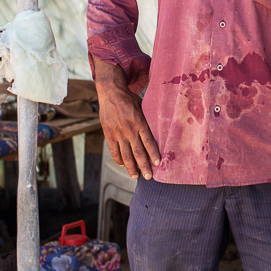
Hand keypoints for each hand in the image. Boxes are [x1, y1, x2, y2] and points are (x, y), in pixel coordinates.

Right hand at [93, 56, 159, 180]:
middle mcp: (129, 129)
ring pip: (125, 154)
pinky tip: (124, 165)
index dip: (153, 153)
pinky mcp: (108, 134)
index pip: (148, 141)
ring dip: (131, 167)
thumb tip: (162, 127)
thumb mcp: (143, 106)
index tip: (157, 164)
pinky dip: (119, 159)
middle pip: (137, 152)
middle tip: (149, 177)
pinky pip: (114, 150)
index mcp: (139, 122)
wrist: (111, 93)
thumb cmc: (130, 99)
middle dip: (143, 166)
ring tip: (136, 176)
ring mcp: (117, 133)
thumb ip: (149, 119)